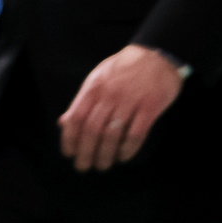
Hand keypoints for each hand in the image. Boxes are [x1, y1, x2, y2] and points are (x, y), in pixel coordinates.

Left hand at [56, 44, 183, 170]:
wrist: (157, 55)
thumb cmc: (125, 69)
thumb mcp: (98, 78)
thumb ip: (82, 101)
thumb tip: (64, 123)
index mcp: (94, 87)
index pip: (76, 117)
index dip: (70, 139)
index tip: (69, 154)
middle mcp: (110, 94)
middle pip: (92, 130)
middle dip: (85, 153)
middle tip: (84, 167)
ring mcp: (131, 100)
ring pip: (112, 135)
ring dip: (105, 155)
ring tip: (103, 165)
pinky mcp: (150, 106)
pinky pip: (136, 134)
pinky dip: (127, 149)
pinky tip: (123, 156)